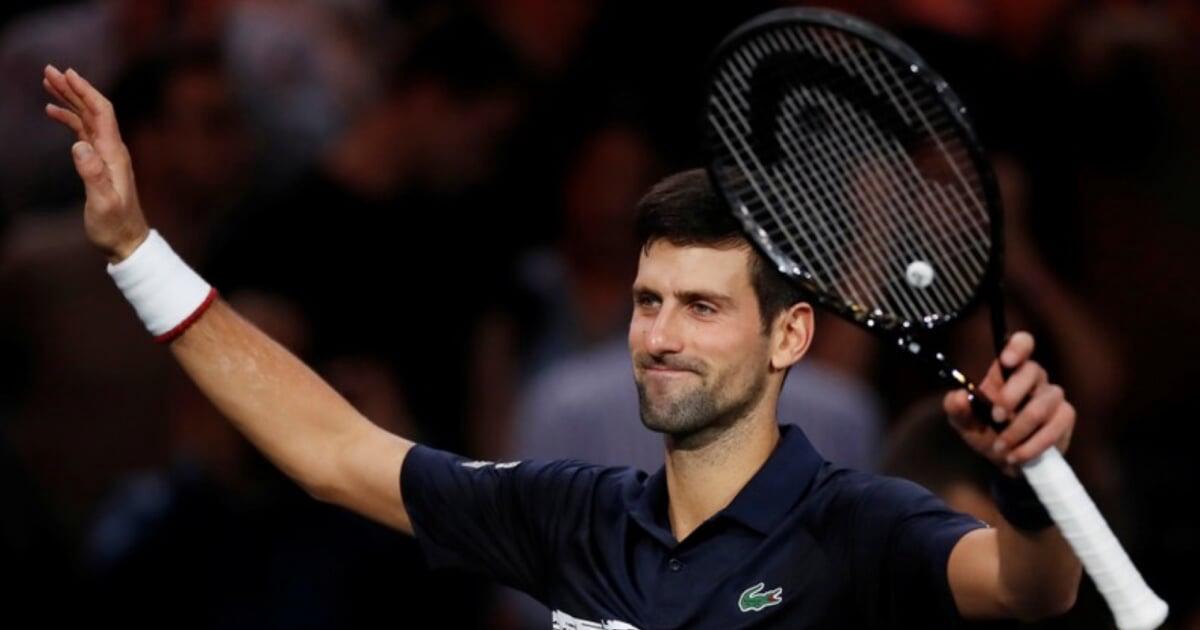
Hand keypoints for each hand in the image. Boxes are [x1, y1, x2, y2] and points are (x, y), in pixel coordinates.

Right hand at [43, 65, 148, 262]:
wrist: (126, 241)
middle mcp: (112, 150)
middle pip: (93, 110)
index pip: (102, 112)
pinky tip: (53, 112)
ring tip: (47, 84)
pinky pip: (83, 133)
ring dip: (69, 100)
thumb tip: (78, 145)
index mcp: (114, 154)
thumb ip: (92, 174)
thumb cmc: (114, 225)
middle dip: (72, 88)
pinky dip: (69, 119)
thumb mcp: (102, 202)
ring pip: (87, 119)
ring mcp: (106, 156)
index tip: (67, 73)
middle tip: (49, 70)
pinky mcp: (99, 164)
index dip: (85, 91)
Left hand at [943, 331, 1075, 476]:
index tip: (1005, 361)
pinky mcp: (1065, 417)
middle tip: (995, 417)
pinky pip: (1054, 428)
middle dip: (1010, 396)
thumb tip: (959, 396)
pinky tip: (1015, 456)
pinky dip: (1031, 446)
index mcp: (1008, 371)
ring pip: (1041, 406)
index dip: (1017, 347)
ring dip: (1017, 430)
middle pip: (1032, 371)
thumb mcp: (963, 421)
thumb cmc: (984, 431)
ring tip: (1000, 447)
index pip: (1022, 344)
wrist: (1004, 460)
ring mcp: (1052, 397)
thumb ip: (956, 408)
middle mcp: (1034, 378)